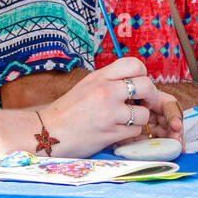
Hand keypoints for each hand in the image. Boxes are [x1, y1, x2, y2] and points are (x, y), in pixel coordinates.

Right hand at [40, 57, 183, 155]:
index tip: (139, 84)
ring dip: (139, 119)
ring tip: (127, 120)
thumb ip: (110, 80)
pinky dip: (131, 133)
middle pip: (146, 85)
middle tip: (143, 102)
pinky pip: (135, 131)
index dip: (142, 74)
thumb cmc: (68, 110)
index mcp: (100, 77)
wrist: (48, 132)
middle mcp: (106, 92)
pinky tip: (119, 131)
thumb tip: (136, 81)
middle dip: (150, 96)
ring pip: (143, 113)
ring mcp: (109, 113)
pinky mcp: (110, 134)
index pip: (134, 64)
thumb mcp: (87, 85)